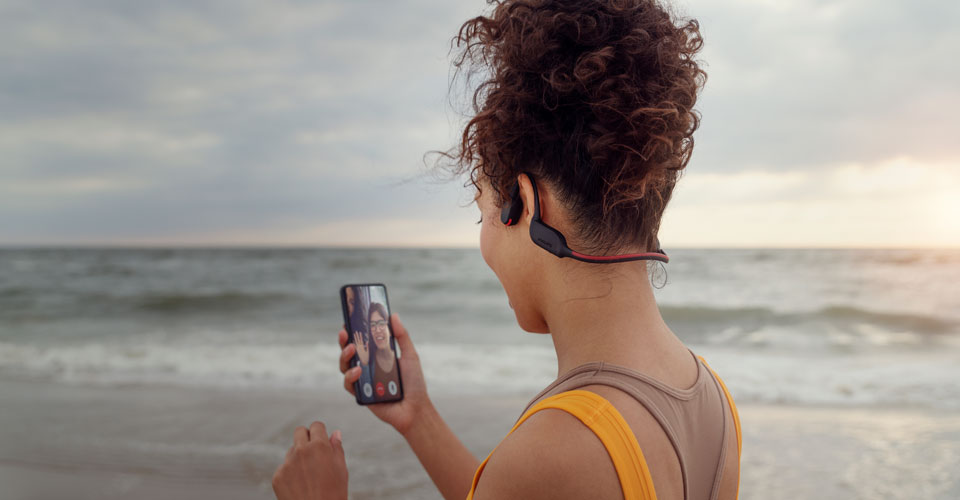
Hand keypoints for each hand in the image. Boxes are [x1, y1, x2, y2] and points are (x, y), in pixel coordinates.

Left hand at [272, 421, 347, 499]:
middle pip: (299, 432)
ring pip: (291, 451)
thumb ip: (337, 448)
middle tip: (313, 452)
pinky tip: (299, 486)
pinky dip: (290, 473)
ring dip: (298, 457)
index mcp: (319, 446)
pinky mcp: (277, 476)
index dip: (320, 432)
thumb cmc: (334, 494)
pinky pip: (284, 468)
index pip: (316, 426)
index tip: (321, 440)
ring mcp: (287, 463)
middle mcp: (301, 451)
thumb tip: (335, 433)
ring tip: (309, 476)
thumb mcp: (342, 470)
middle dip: (306, 437)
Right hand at [338, 313, 430, 434]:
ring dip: (344, 356)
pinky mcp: (361, 394)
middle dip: (343, 341)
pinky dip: (350, 376)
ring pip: (344, 366)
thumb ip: (401, 336)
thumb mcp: (410, 356)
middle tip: (345, 333)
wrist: (415, 408)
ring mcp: (363, 380)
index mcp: (378, 356)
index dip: (353, 332)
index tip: (348, 321)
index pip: (362, 341)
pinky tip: (358, 371)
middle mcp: (368, 367)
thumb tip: (393, 315)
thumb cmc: (414, 383)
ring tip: (352, 350)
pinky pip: (349, 384)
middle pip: (349, 352)